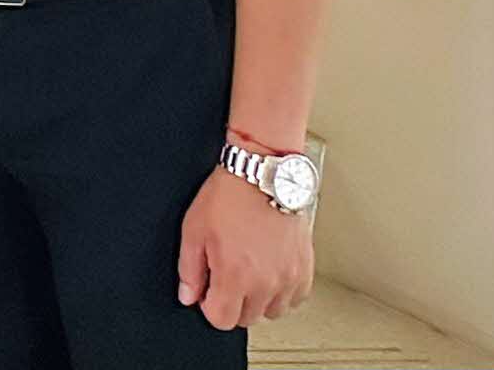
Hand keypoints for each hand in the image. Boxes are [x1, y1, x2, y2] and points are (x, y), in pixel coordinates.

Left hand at [178, 166, 314, 328]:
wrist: (263, 173)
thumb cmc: (229, 195)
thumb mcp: (193, 229)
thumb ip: (189, 269)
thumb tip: (188, 296)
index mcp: (235, 275)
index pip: (221, 320)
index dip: (209, 305)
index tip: (207, 291)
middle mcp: (266, 282)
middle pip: (246, 318)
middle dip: (232, 302)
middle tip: (226, 274)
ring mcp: (289, 277)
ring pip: (272, 312)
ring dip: (258, 299)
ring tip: (248, 271)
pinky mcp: (305, 269)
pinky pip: (295, 299)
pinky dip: (282, 292)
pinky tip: (269, 270)